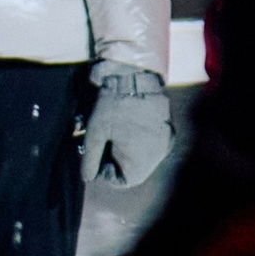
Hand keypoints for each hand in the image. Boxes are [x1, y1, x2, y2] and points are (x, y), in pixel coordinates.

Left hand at [82, 67, 173, 187]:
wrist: (135, 75)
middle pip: (133, 169)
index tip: (96, 158)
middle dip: (114, 160)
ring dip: (125, 151)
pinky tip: (124, 128)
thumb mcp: (95, 133)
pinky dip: (136, 141)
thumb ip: (91, 158)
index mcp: (143, 159)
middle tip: (100, 144)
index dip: (106, 173)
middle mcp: (159, 155)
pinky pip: (149, 145)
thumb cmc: (113, 105)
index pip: (124, 181)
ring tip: (111, 134)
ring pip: (141, 157)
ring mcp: (166, 143)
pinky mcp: (167, 131)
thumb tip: (87, 177)